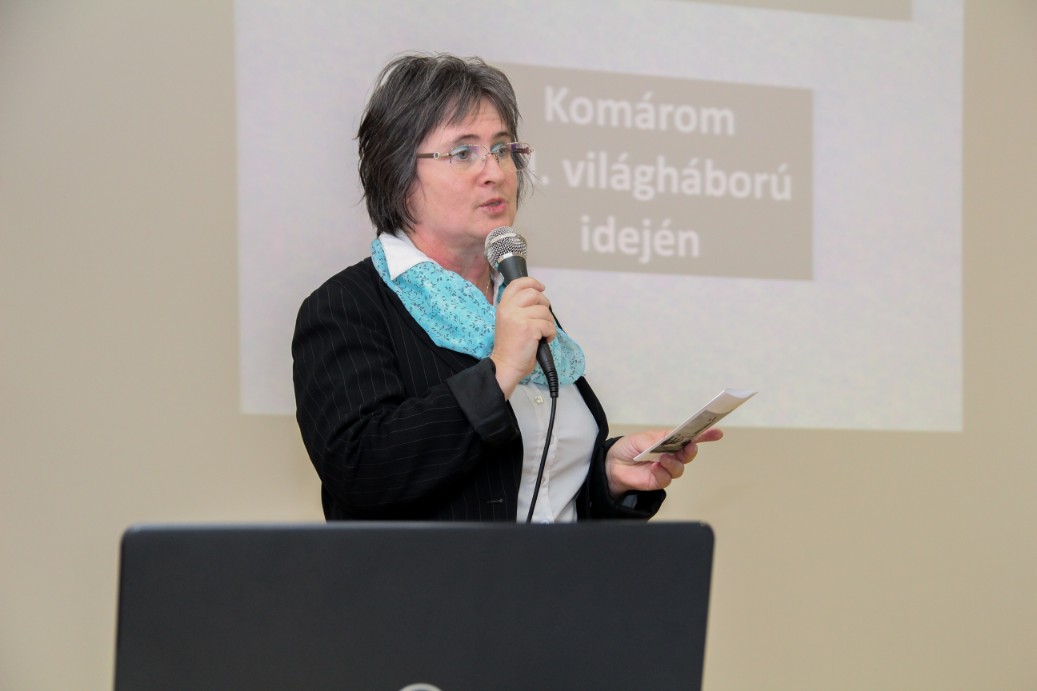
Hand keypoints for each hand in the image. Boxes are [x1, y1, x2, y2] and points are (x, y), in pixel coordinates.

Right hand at [489, 276, 555, 397]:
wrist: (505, 365)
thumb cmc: (509, 348)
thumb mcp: (508, 322)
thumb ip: (518, 309)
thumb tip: (538, 301)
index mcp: (503, 306)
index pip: (517, 284)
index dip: (531, 282)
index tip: (541, 288)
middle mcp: (509, 309)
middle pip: (534, 294)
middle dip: (544, 304)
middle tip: (543, 318)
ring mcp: (519, 317)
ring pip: (544, 311)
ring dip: (548, 323)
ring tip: (543, 333)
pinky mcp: (529, 328)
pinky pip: (548, 325)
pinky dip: (551, 334)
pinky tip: (544, 340)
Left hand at [605, 427, 723, 497]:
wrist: (611, 465)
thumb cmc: (626, 448)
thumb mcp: (640, 439)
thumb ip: (656, 440)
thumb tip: (668, 442)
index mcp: (668, 440)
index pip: (689, 437)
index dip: (704, 435)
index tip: (717, 433)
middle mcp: (670, 454)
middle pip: (689, 453)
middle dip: (691, 450)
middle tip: (688, 447)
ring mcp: (666, 468)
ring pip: (679, 467)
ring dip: (673, 462)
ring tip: (662, 459)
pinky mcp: (659, 481)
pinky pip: (667, 478)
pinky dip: (662, 472)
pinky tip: (654, 468)